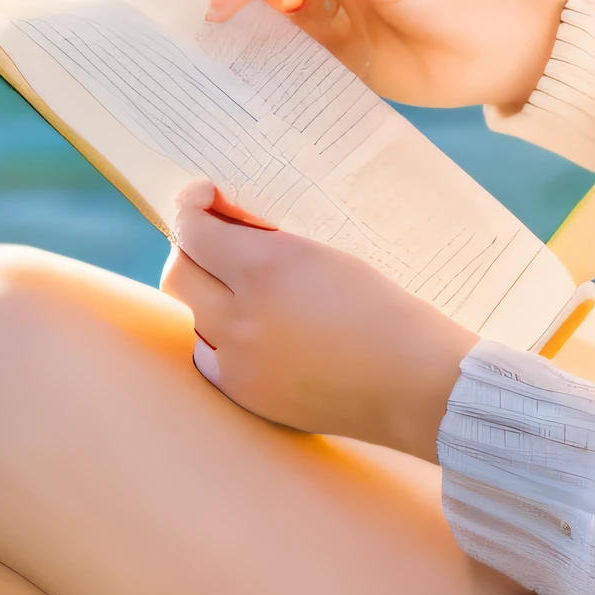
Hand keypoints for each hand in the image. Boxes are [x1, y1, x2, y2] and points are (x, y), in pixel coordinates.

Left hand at [159, 180, 474, 455]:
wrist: (417, 385)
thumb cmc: (387, 311)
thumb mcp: (327, 255)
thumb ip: (269, 243)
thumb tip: (227, 228)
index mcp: (266, 268)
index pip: (193, 229)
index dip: (191, 207)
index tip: (202, 198)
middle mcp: (242, 315)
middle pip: (178, 274)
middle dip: (189, 250)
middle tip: (212, 243)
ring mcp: (240, 362)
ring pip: (192, 318)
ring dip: (208, 298)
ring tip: (243, 292)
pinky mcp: (247, 396)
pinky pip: (211, 358)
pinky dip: (222, 341)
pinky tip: (254, 333)